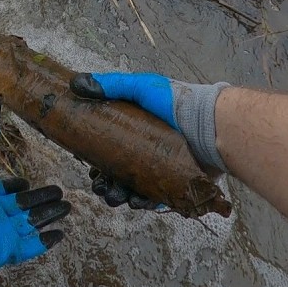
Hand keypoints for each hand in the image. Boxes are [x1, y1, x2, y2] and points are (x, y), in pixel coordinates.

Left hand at [0, 96, 69, 286]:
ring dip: (50, 215)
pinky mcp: (7, 249)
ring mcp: (2, 232)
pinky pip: (30, 246)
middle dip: (42, 199)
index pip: (6, 190)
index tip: (27, 181)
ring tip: (67, 208)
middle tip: (61, 193)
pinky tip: (60, 234)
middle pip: (24, 205)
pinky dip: (45, 240)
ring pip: (32, 223)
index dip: (17, 186)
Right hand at [72, 72, 228, 209]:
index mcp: (134, 131)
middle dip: (103, 183)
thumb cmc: (177, 103)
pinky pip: (153, 199)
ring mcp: (158, 170)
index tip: (87, 164)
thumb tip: (77, 84)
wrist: (210, 125)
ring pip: (131, 189)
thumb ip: (112, 85)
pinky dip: (141, 202)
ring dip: (118, 195)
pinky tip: (135, 200)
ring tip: (115, 195)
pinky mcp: (173, 185)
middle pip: (115, 173)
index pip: (106, 149)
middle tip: (100, 185)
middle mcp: (144, 151)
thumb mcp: (141, 87)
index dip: (94, 159)